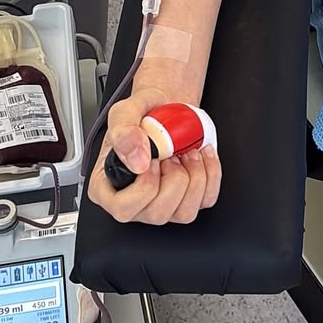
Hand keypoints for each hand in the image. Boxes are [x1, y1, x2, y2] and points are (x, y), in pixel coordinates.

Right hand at [86, 85, 221, 225]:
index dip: (143, 188)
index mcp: (111, 186)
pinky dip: (211, 174)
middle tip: (171, 154)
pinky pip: (206, 200)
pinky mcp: (188, 199)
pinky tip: (202, 154)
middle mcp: (136, 201)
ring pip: (185, 213)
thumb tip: (137, 161)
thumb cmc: (143, 113)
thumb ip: (123, 131)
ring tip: (187, 152)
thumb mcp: (124, 111)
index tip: (152, 161)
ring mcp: (163, 204)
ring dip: (194, 177)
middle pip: (157, 215)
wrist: (166, 107)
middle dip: (173, 179)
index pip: (122, 209)